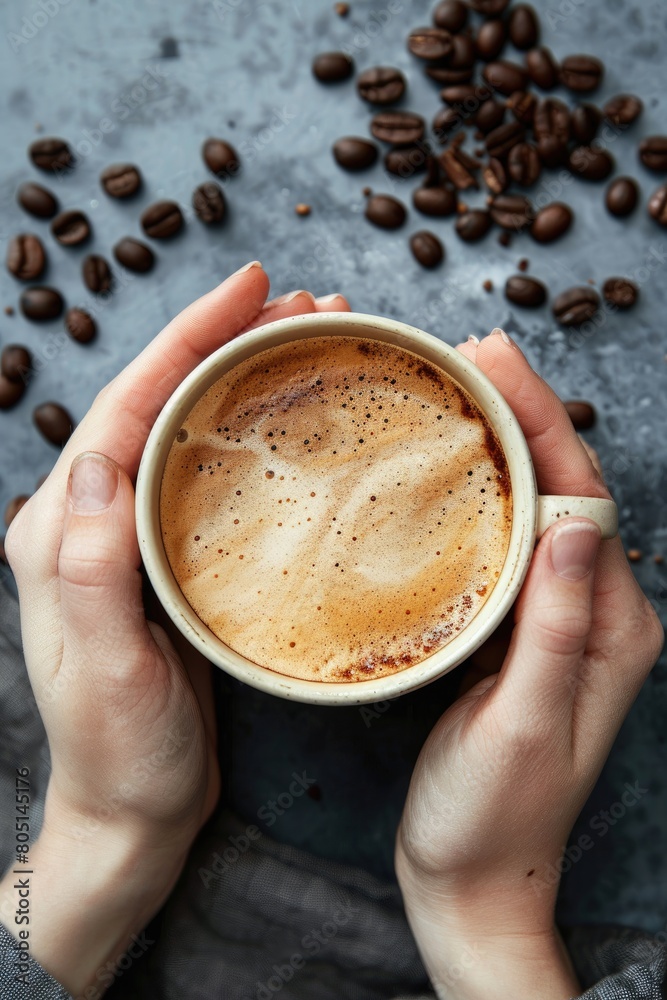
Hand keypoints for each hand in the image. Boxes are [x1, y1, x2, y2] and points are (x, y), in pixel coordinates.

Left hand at [0, 264, 349, 994]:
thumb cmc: (119, 750)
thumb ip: (92, 565)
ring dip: (239, 375)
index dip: (185, 341)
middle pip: (156, 401)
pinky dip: (246, 429)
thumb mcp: (106, 668)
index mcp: (62, 528)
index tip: (248, 291)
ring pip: (184, 427)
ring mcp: (128, 535)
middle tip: (301, 304)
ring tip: (305, 339)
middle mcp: (90, 518)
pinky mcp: (166, 557)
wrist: (132, 809)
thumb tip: (98, 459)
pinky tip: (286, 416)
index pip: (124, 408)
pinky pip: (204, 471)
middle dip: (222, 341)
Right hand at [395, 330, 663, 999]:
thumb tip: (568, 522)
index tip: (495, 365)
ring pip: (533, 509)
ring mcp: (554, 621)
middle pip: (564, 490)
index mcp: (614, 628)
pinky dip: (478, 494)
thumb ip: (554, 627)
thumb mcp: (522, 726)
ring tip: (459, 390)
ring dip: (501, 445)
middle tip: (471, 354)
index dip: (542, 423)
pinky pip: (503, 544)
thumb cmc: (493, 817)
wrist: (471, 880)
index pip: (582, 500)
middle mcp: (594, 614)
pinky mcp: (516, 632)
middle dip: (524, 415)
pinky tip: (446, 471)